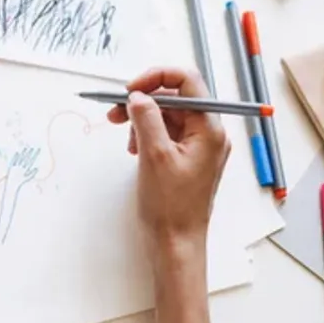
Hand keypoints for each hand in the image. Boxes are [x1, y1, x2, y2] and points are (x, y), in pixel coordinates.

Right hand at [108, 68, 230, 280]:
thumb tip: (138, 96)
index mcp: (209, 129)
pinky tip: (134, 149)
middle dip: (144, 101)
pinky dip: (147, 135)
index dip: (156, 78)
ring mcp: (199, 147)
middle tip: (114, 112)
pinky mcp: (187, 159)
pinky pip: (167, 134)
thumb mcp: (153, 156)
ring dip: (142, 119)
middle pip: (175, 98)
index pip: (188, 82)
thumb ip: (146, 118)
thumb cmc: (170, 207)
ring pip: (168, 116)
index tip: (130, 89)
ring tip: (125, 138)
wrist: (176, 244)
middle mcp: (209, 134)